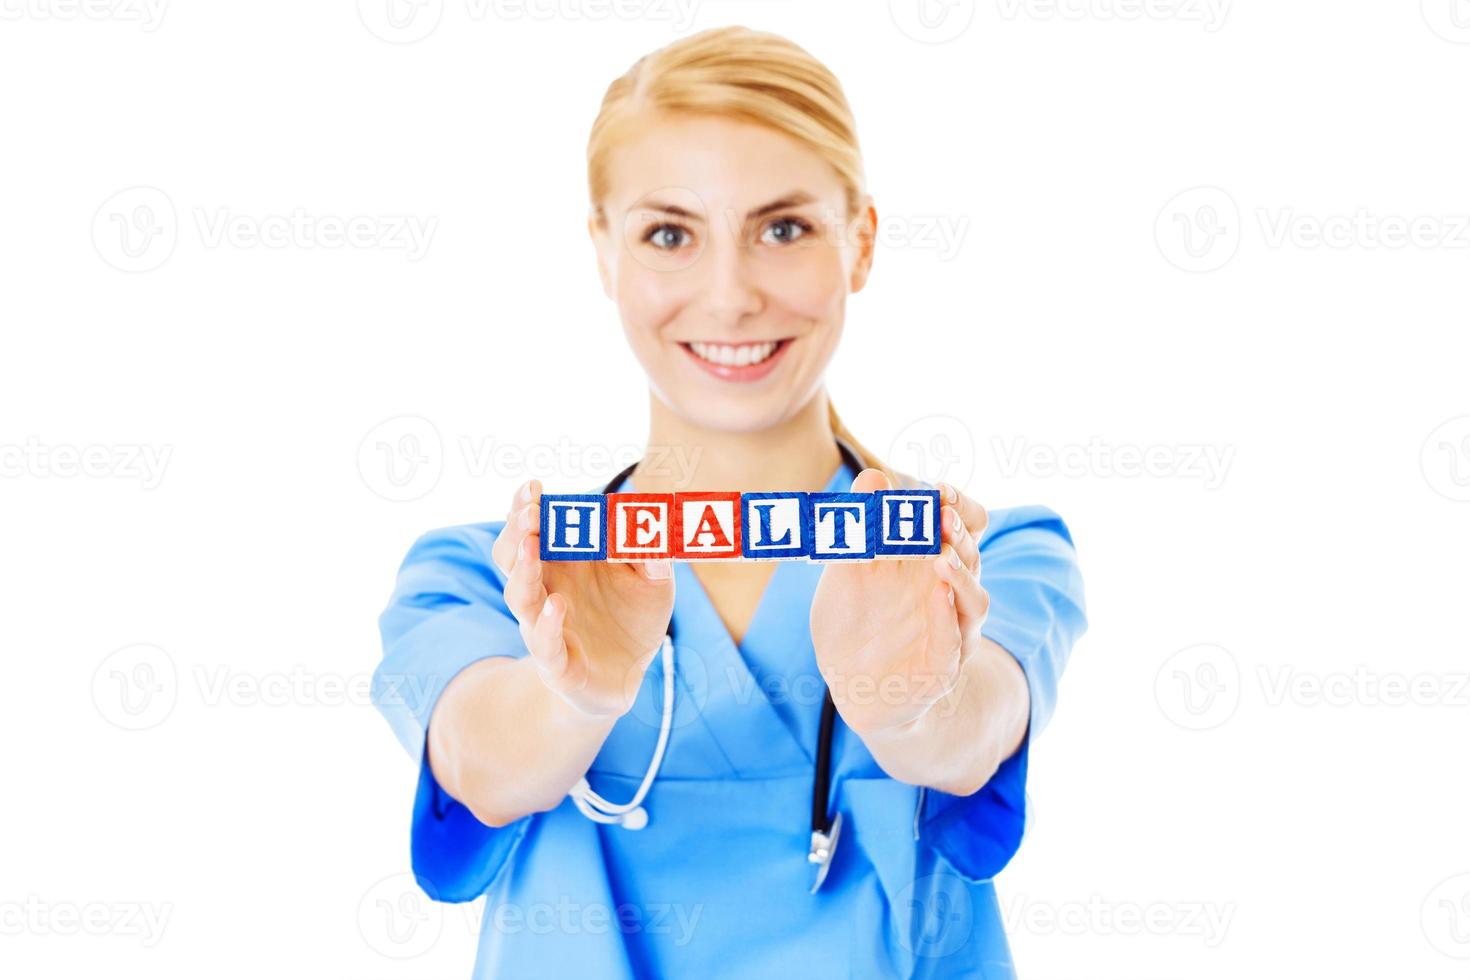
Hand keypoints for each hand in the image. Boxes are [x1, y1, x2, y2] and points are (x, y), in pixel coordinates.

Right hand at [491, 479, 675, 717]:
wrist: (628, 678)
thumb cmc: (633, 619)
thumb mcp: (654, 581)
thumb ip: (654, 552)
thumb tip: (648, 525)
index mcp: (564, 563)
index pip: (534, 529)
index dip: (528, 508)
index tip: (534, 486)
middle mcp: (546, 590)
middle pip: (514, 556)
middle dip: (517, 531)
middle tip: (529, 510)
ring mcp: (545, 626)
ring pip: (519, 596)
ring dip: (523, 570)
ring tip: (532, 545)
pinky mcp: (557, 663)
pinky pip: (544, 642)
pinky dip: (546, 623)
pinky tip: (555, 605)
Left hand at [808, 469, 989, 736]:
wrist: (850, 687)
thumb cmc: (853, 622)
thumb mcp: (847, 571)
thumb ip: (859, 528)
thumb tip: (872, 475)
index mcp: (928, 563)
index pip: (961, 526)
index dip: (957, 505)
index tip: (939, 489)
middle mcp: (947, 594)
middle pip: (970, 557)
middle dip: (958, 534)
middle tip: (941, 513)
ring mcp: (949, 632)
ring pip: (972, 601)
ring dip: (960, 574)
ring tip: (940, 556)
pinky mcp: (940, 669)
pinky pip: (952, 644)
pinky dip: (946, 619)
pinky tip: (937, 594)